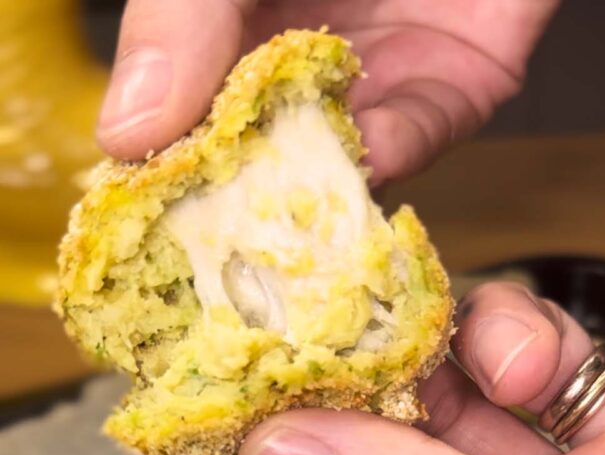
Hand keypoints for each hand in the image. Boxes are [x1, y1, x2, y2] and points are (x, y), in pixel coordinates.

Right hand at [97, 0, 558, 182]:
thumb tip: (124, 136)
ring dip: (317, 194)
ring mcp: (376, 79)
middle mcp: (301, 61)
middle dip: (244, 206)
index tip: (145, 219)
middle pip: (266, 158)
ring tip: (289, 221)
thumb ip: (178, 20)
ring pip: (340, 161)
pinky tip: (360, 151)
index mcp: (228, 27)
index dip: (167, 172)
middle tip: (219, 254)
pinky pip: (416, 135)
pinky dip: (386, 151)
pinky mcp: (453, 84)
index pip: (186, 119)